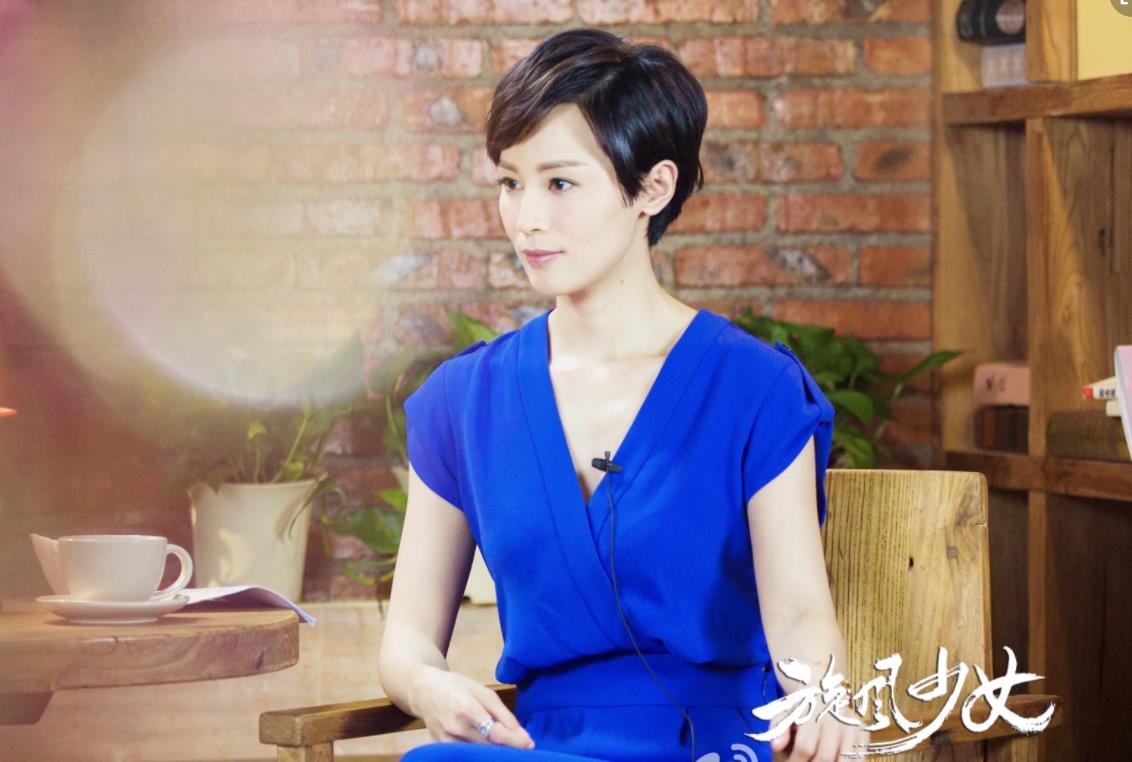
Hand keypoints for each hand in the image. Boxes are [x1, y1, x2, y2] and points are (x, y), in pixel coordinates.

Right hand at [408, 665, 535, 748]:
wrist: (422, 691)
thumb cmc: (455, 686)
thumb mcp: (481, 691)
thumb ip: (501, 712)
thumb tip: (521, 733)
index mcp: (467, 709)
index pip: (496, 732)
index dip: (515, 741)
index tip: (530, 744)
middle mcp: (455, 728)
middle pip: (489, 747)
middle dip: (509, 748)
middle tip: (523, 746)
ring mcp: (446, 741)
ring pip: (478, 754)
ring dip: (496, 752)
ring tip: (508, 746)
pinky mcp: (441, 748)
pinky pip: (466, 754)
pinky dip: (480, 753)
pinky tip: (490, 747)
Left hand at [770, 706, 869, 760]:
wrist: (824, 685)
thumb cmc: (802, 703)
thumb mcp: (786, 710)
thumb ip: (779, 728)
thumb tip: (776, 747)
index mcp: (814, 713)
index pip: (805, 747)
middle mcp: (836, 719)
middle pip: (825, 757)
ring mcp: (852, 725)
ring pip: (845, 760)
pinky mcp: (863, 731)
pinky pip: (859, 756)